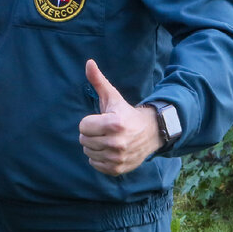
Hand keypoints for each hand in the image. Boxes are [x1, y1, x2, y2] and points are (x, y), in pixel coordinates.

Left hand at [78, 59, 161, 175]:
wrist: (151, 133)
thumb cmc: (125, 113)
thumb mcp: (112, 97)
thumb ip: (98, 81)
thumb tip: (89, 62)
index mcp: (114, 124)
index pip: (82, 127)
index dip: (89, 122)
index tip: (101, 120)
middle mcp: (117, 143)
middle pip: (83, 140)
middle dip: (91, 134)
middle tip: (105, 130)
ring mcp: (118, 158)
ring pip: (88, 152)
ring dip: (94, 146)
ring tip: (108, 139)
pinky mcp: (117, 169)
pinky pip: (95, 164)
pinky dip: (98, 158)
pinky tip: (109, 150)